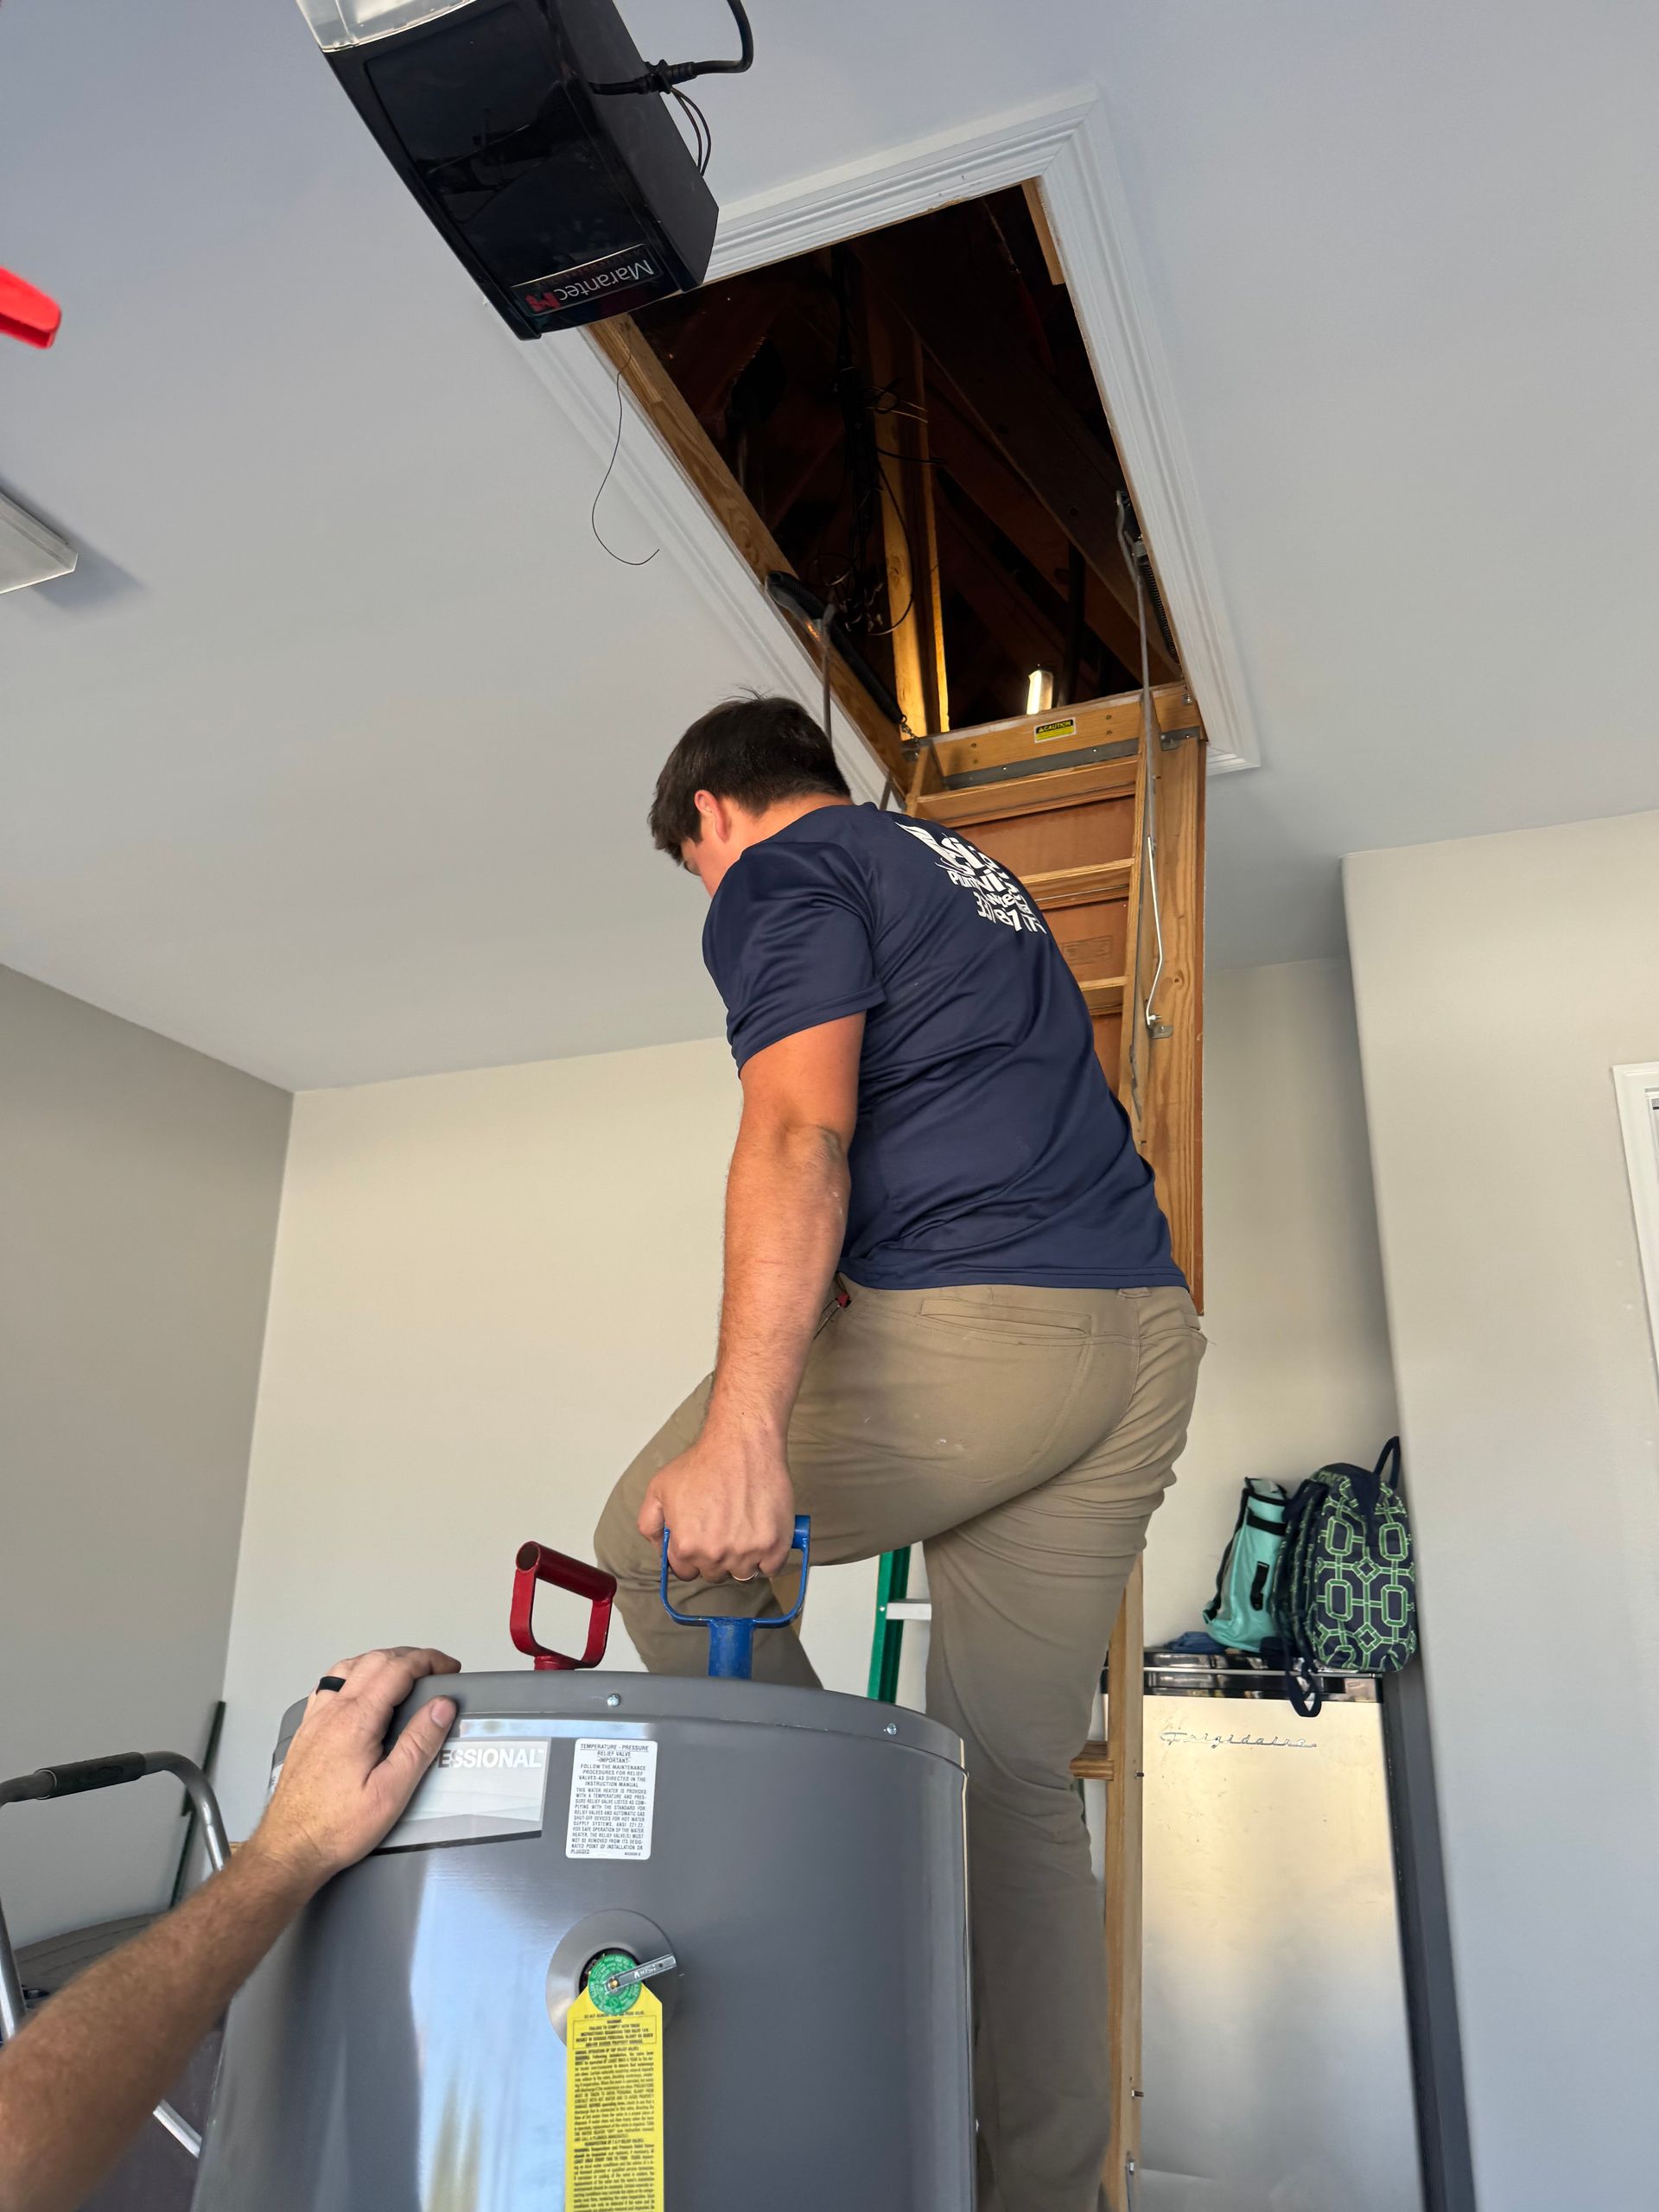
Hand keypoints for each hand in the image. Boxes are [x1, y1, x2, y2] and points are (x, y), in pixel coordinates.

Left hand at [248, 1645, 459, 1893]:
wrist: (289, 1849)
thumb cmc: (337, 1827)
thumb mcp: (391, 1792)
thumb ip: (418, 1744)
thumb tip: (442, 1707)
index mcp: (356, 1721)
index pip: (397, 1669)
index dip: (429, 1661)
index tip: (449, 1668)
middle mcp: (332, 1711)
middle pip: (374, 1660)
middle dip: (410, 1656)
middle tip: (435, 1669)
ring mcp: (315, 1719)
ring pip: (348, 1667)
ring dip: (380, 1660)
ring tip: (404, 1672)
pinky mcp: (306, 1732)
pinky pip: (328, 1685)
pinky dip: (352, 1674)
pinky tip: (359, 1688)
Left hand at [638, 1430, 794, 1582]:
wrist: (742, 1444)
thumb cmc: (705, 1462)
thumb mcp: (659, 1488)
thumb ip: (650, 1523)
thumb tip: (659, 1548)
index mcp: (686, 1546)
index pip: (686, 1572)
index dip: (691, 1555)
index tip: (700, 1540)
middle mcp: (716, 1554)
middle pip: (715, 1573)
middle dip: (716, 1555)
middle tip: (722, 1528)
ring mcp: (747, 1552)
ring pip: (743, 1573)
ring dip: (742, 1558)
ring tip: (742, 1529)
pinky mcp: (775, 1545)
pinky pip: (770, 1568)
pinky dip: (768, 1556)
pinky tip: (761, 1533)